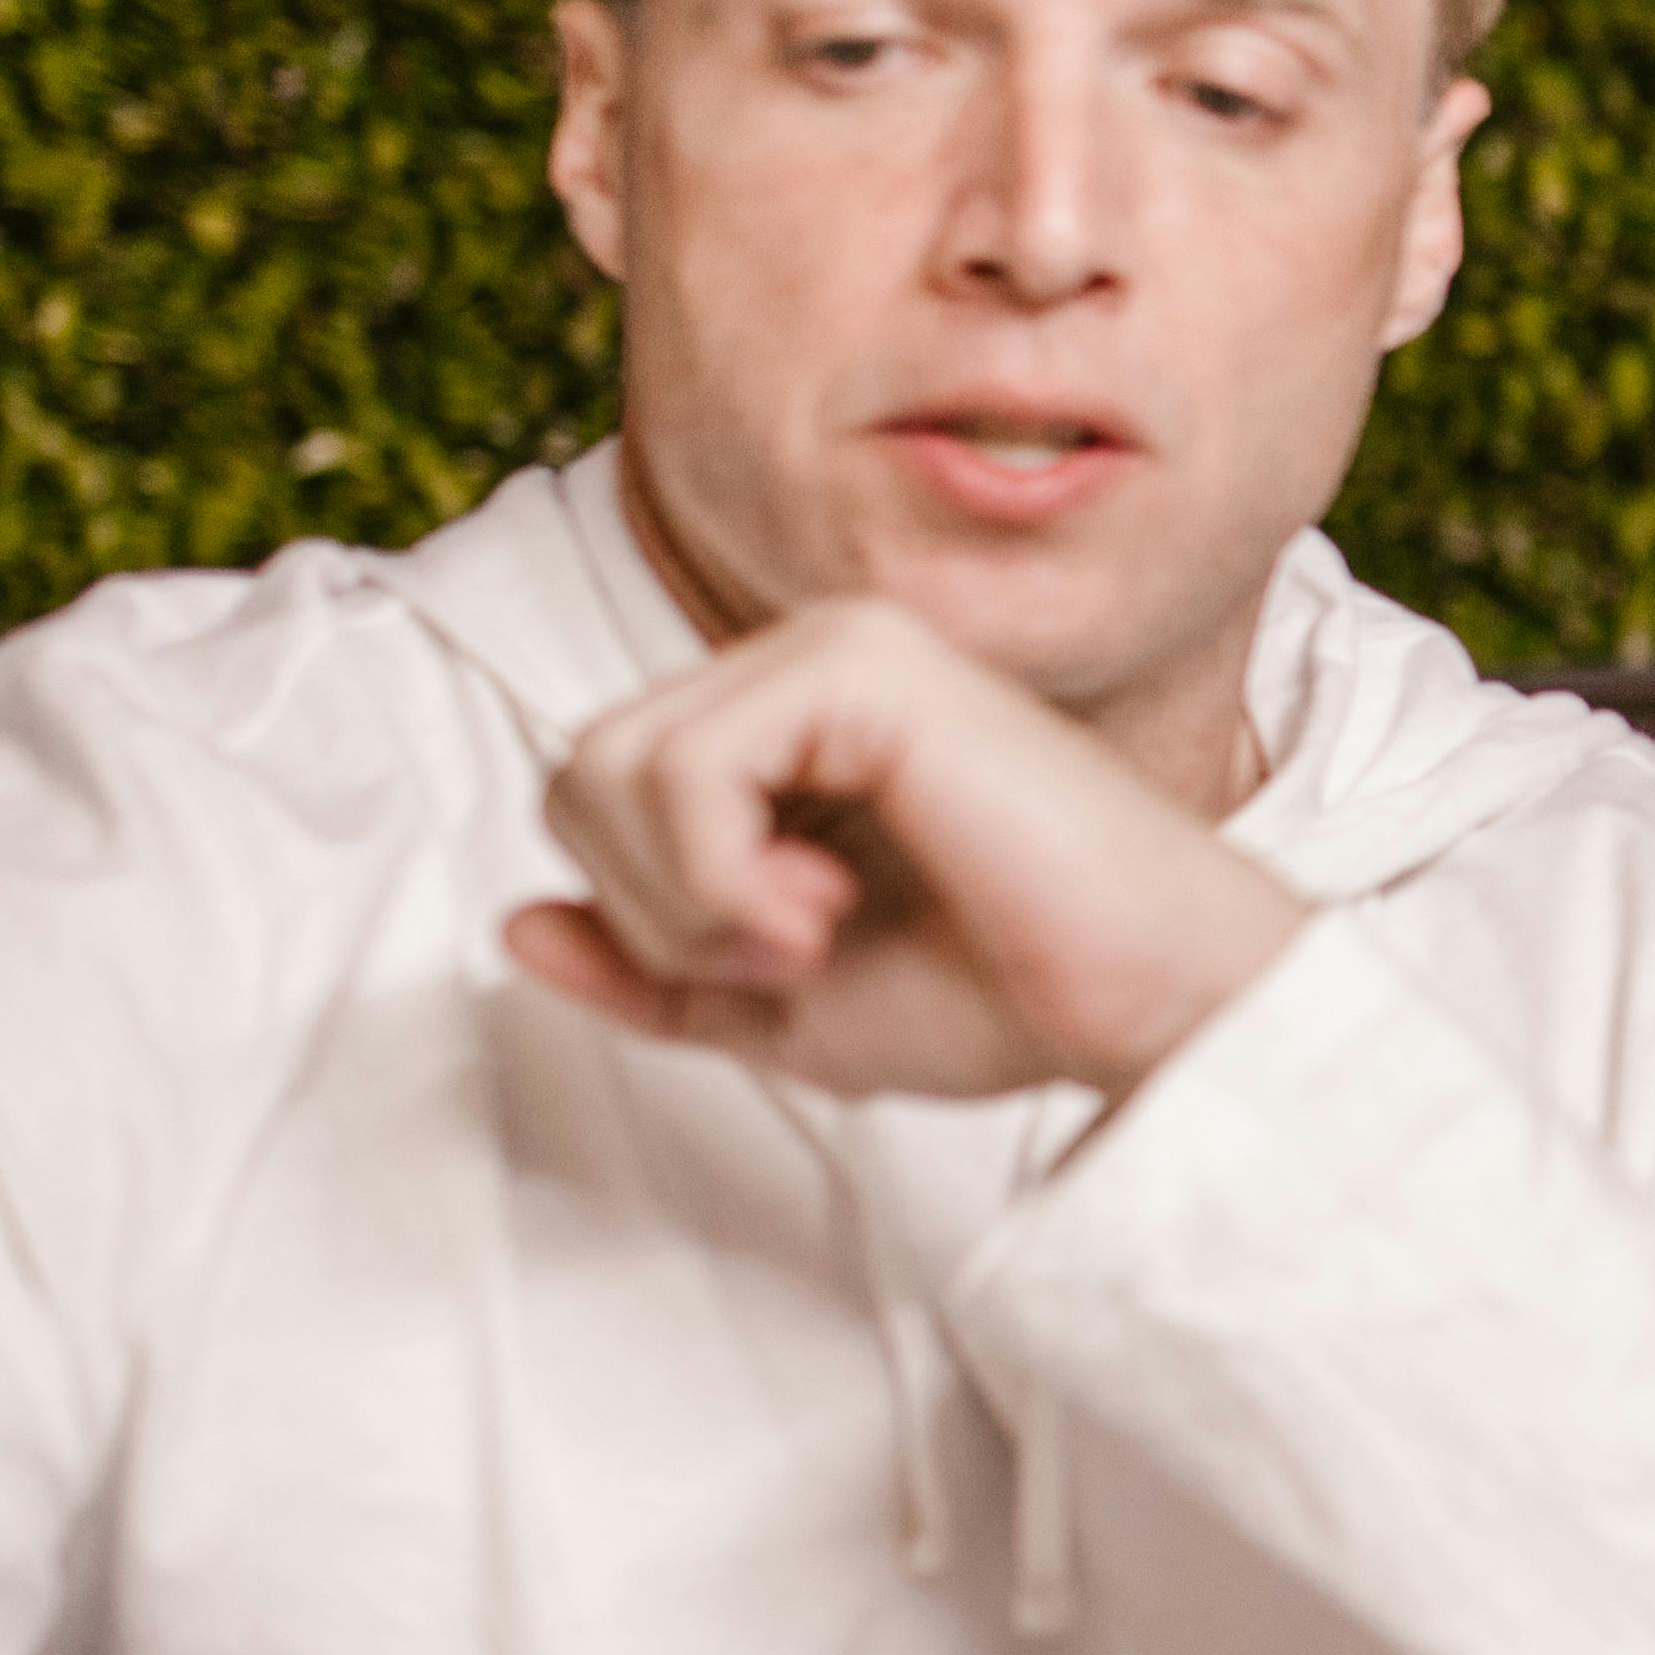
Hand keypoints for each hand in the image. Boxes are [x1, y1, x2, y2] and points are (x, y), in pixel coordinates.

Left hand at [504, 597, 1307, 1100]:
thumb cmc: (1002, 997)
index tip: (777, 969)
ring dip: (685, 900)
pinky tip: (823, 910)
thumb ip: (648, 969)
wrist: (1142, 1003)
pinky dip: (714, 877)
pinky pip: (680, 765)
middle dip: (652, 907)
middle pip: (582, 769)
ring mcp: (836, 646)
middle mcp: (807, 659)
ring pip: (608, 763)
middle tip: (791, 958)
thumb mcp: (778, 1008)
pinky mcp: (859, 667)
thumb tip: (512, 924)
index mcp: (792, 724)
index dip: (646, 916)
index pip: (603, 790)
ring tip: (812, 937)